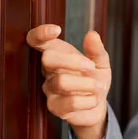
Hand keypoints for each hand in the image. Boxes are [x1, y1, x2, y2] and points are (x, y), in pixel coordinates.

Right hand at [26, 24, 110, 138]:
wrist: (97, 108)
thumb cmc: (95, 80)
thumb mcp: (101, 63)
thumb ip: (96, 50)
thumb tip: (92, 34)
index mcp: (57, 54)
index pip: (36, 40)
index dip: (40, 33)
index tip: (57, 30)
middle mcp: (48, 71)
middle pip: (47, 59)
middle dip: (73, 61)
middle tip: (92, 67)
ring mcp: (49, 90)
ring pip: (62, 82)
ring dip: (86, 83)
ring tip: (99, 86)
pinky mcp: (55, 108)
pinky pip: (71, 103)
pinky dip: (89, 100)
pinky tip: (95, 99)